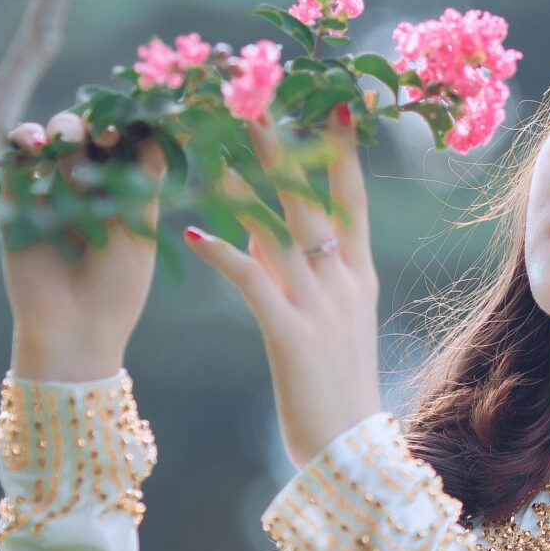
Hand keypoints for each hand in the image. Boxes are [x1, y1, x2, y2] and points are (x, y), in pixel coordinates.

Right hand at [1, 109, 163, 381]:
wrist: (73, 330)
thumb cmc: (118, 285)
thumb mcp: (140, 228)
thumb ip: (144, 176)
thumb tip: (164, 124)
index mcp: (125, 189)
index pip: (127, 139)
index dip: (130, 124)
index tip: (136, 125)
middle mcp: (89, 185)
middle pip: (91, 132)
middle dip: (97, 124)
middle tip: (104, 136)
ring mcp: (52, 190)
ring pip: (56, 138)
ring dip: (63, 129)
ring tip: (66, 143)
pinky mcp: (17, 200)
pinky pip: (14, 159)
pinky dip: (21, 140)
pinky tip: (33, 144)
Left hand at [184, 95, 384, 469]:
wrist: (350, 456)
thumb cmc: (333, 391)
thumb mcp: (323, 321)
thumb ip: (295, 273)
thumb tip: (260, 228)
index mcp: (356, 276)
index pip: (351, 197)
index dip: (340, 147)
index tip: (331, 99)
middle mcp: (344, 282)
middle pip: (315, 197)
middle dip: (287, 144)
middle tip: (260, 94)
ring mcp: (322, 307)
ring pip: (281, 228)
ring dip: (246, 181)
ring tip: (216, 140)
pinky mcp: (293, 336)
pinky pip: (255, 282)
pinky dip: (224, 253)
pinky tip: (193, 230)